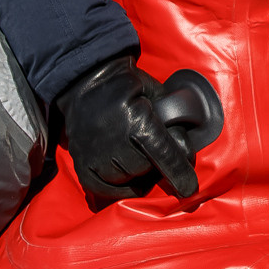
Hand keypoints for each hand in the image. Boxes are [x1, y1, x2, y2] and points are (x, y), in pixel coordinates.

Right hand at [54, 54, 199, 202]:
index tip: (188, 188)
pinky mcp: (79, 161)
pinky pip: (102, 189)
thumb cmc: (128, 87)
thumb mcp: (157, 95)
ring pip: (124, 180)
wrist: (87, 79)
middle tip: (152, 152)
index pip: (164, 155)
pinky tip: (125, 178)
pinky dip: (116, 189)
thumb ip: (171, 122)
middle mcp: (113, 138)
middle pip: (144, 169)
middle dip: (153, 165)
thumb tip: (184, 153)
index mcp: (137, 118)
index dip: (179, 174)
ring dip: (135, 175)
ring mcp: (93, 152)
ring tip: (136, 158)